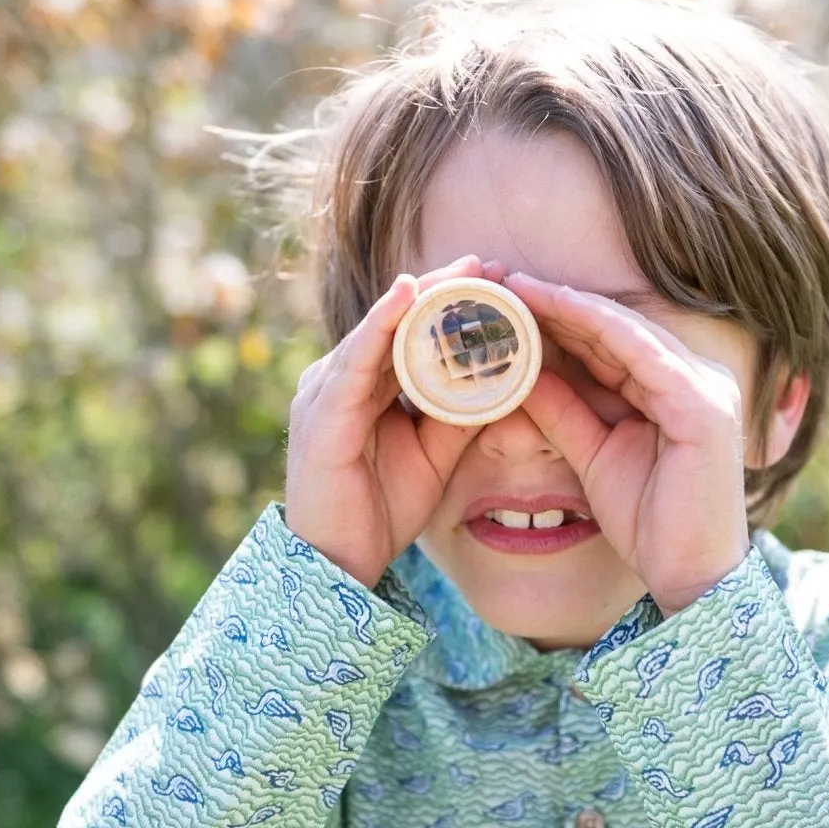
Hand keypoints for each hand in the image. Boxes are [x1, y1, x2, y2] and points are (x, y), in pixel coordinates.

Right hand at [284, 256, 494, 588]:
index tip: (497, 280)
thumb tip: (506, 380)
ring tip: (463, 271)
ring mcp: (326, 390)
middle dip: (442, 289)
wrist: (339, 564)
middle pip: (396, 321)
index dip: (450, 304)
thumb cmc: (380, 509)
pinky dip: (382, 325)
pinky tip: (408, 296)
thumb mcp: (435, 453)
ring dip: (422, 298)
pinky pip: (357, 359)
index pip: (411, 332)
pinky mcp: (323, 411)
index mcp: (365, 385)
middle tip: (487, 263)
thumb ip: (460, 415)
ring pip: (380, 331)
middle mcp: (342, 377)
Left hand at [502, 272, 750, 615]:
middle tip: (501, 280)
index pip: (611, 342)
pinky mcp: (702, 404)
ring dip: (568, 304)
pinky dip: (594, 325)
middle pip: (616, 328)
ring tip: (517, 286)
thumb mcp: (592, 454)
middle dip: (557, 302)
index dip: (559, 318)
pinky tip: (554, 307)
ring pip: (625, 330)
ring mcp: (705, 387)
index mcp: (678, 390)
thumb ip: (564, 411)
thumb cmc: (650, 524)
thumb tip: (520, 374)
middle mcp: (698, 378)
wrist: (691, 578)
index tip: (505, 302)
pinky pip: (639, 352)